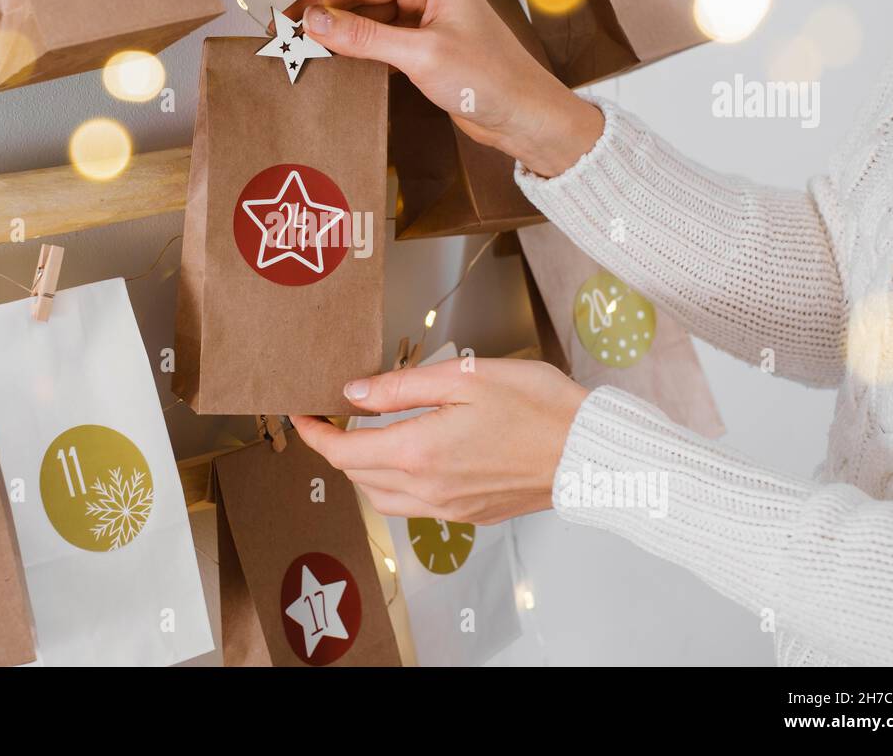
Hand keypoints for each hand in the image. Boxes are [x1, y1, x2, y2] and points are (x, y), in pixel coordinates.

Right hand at [282, 0, 603, 178]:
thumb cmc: (487, 78)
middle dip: (328, 20)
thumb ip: (363, 37)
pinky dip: (358, 53)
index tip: (289, 19)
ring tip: (304, 54)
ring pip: (368, 22)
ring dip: (340, 39)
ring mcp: (425, 17)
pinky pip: (380, 42)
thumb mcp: (419, 54)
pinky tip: (335, 65)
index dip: (322, 1)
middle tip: (288, 40)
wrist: (522, 115)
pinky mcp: (424, 45)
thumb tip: (314, 22)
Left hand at [292, 358, 588, 524]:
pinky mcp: (471, 515)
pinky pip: (416, 508)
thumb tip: (352, 394)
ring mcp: (450, 509)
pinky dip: (398, 485)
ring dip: (365, 471)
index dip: (314, 435)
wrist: (591, 451)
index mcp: (419, 452)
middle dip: (337, 450)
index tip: (301, 415)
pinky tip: (413, 458)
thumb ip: (400, 387)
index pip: (344, 452)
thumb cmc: (537, 406)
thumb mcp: (463, 377)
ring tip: (368, 438)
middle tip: (333, 420)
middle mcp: (428, 489)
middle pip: (358, 478)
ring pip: (384, 499)